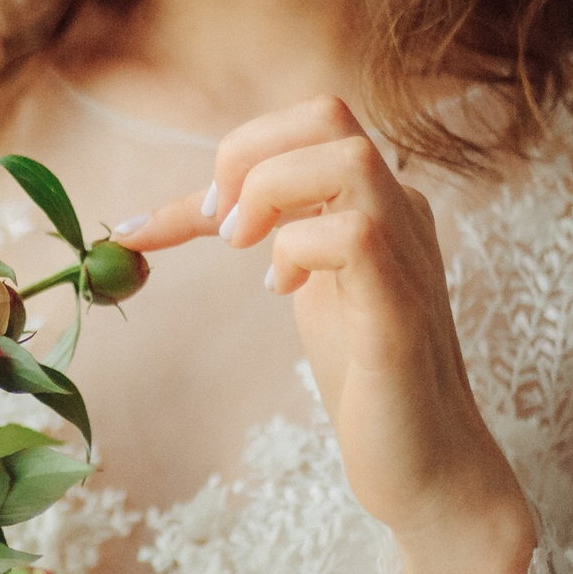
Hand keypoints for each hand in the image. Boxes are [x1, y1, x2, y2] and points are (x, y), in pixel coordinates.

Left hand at [115, 96, 536, 573]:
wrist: (424, 460)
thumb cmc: (364, 372)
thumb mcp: (297, 282)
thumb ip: (256, 233)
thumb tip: (148, 220)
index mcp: (375, 198)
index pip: (305, 124)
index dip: (232, 154)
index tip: (188, 219)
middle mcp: (400, 210)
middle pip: (327, 113)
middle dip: (248, 152)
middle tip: (219, 224)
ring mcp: (409, 254)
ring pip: (348, 158)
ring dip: (270, 192)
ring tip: (245, 249)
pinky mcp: (402, 307)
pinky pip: (355, 235)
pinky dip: (298, 249)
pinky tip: (284, 291)